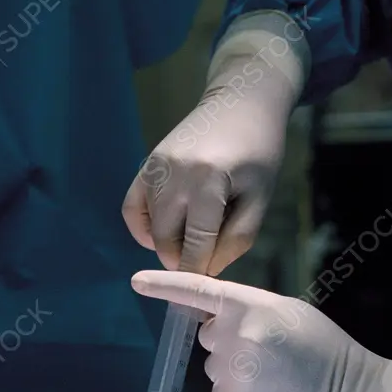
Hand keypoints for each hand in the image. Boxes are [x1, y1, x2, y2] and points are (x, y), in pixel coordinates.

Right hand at [122, 83, 285, 275]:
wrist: (240, 102)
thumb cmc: (259, 152)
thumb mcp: (260, 198)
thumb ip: (237, 238)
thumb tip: (207, 269)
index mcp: (208, 182)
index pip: (196, 244)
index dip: (200, 271)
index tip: (205, 288)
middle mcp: (174, 174)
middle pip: (166, 241)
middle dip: (182, 261)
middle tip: (201, 263)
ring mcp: (155, 168)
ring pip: (150, 228)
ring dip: (167, 244)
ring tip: (191, 239)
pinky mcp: (146, 165)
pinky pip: (131, 209)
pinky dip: (143, 228)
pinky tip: (163, 231)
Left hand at [131, 270, 391, 391]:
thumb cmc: (319, 345)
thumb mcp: (284, 310)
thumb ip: (246, 308)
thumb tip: (213, 317)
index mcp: (247, 305)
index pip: (196, 291)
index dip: (163, 285)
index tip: (136, 281)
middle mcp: (231, 335)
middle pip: (207, 335)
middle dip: (228, 340)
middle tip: (266, 351)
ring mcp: (229, 371)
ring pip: (214, 367)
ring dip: (234, 370)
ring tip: (272, 375)